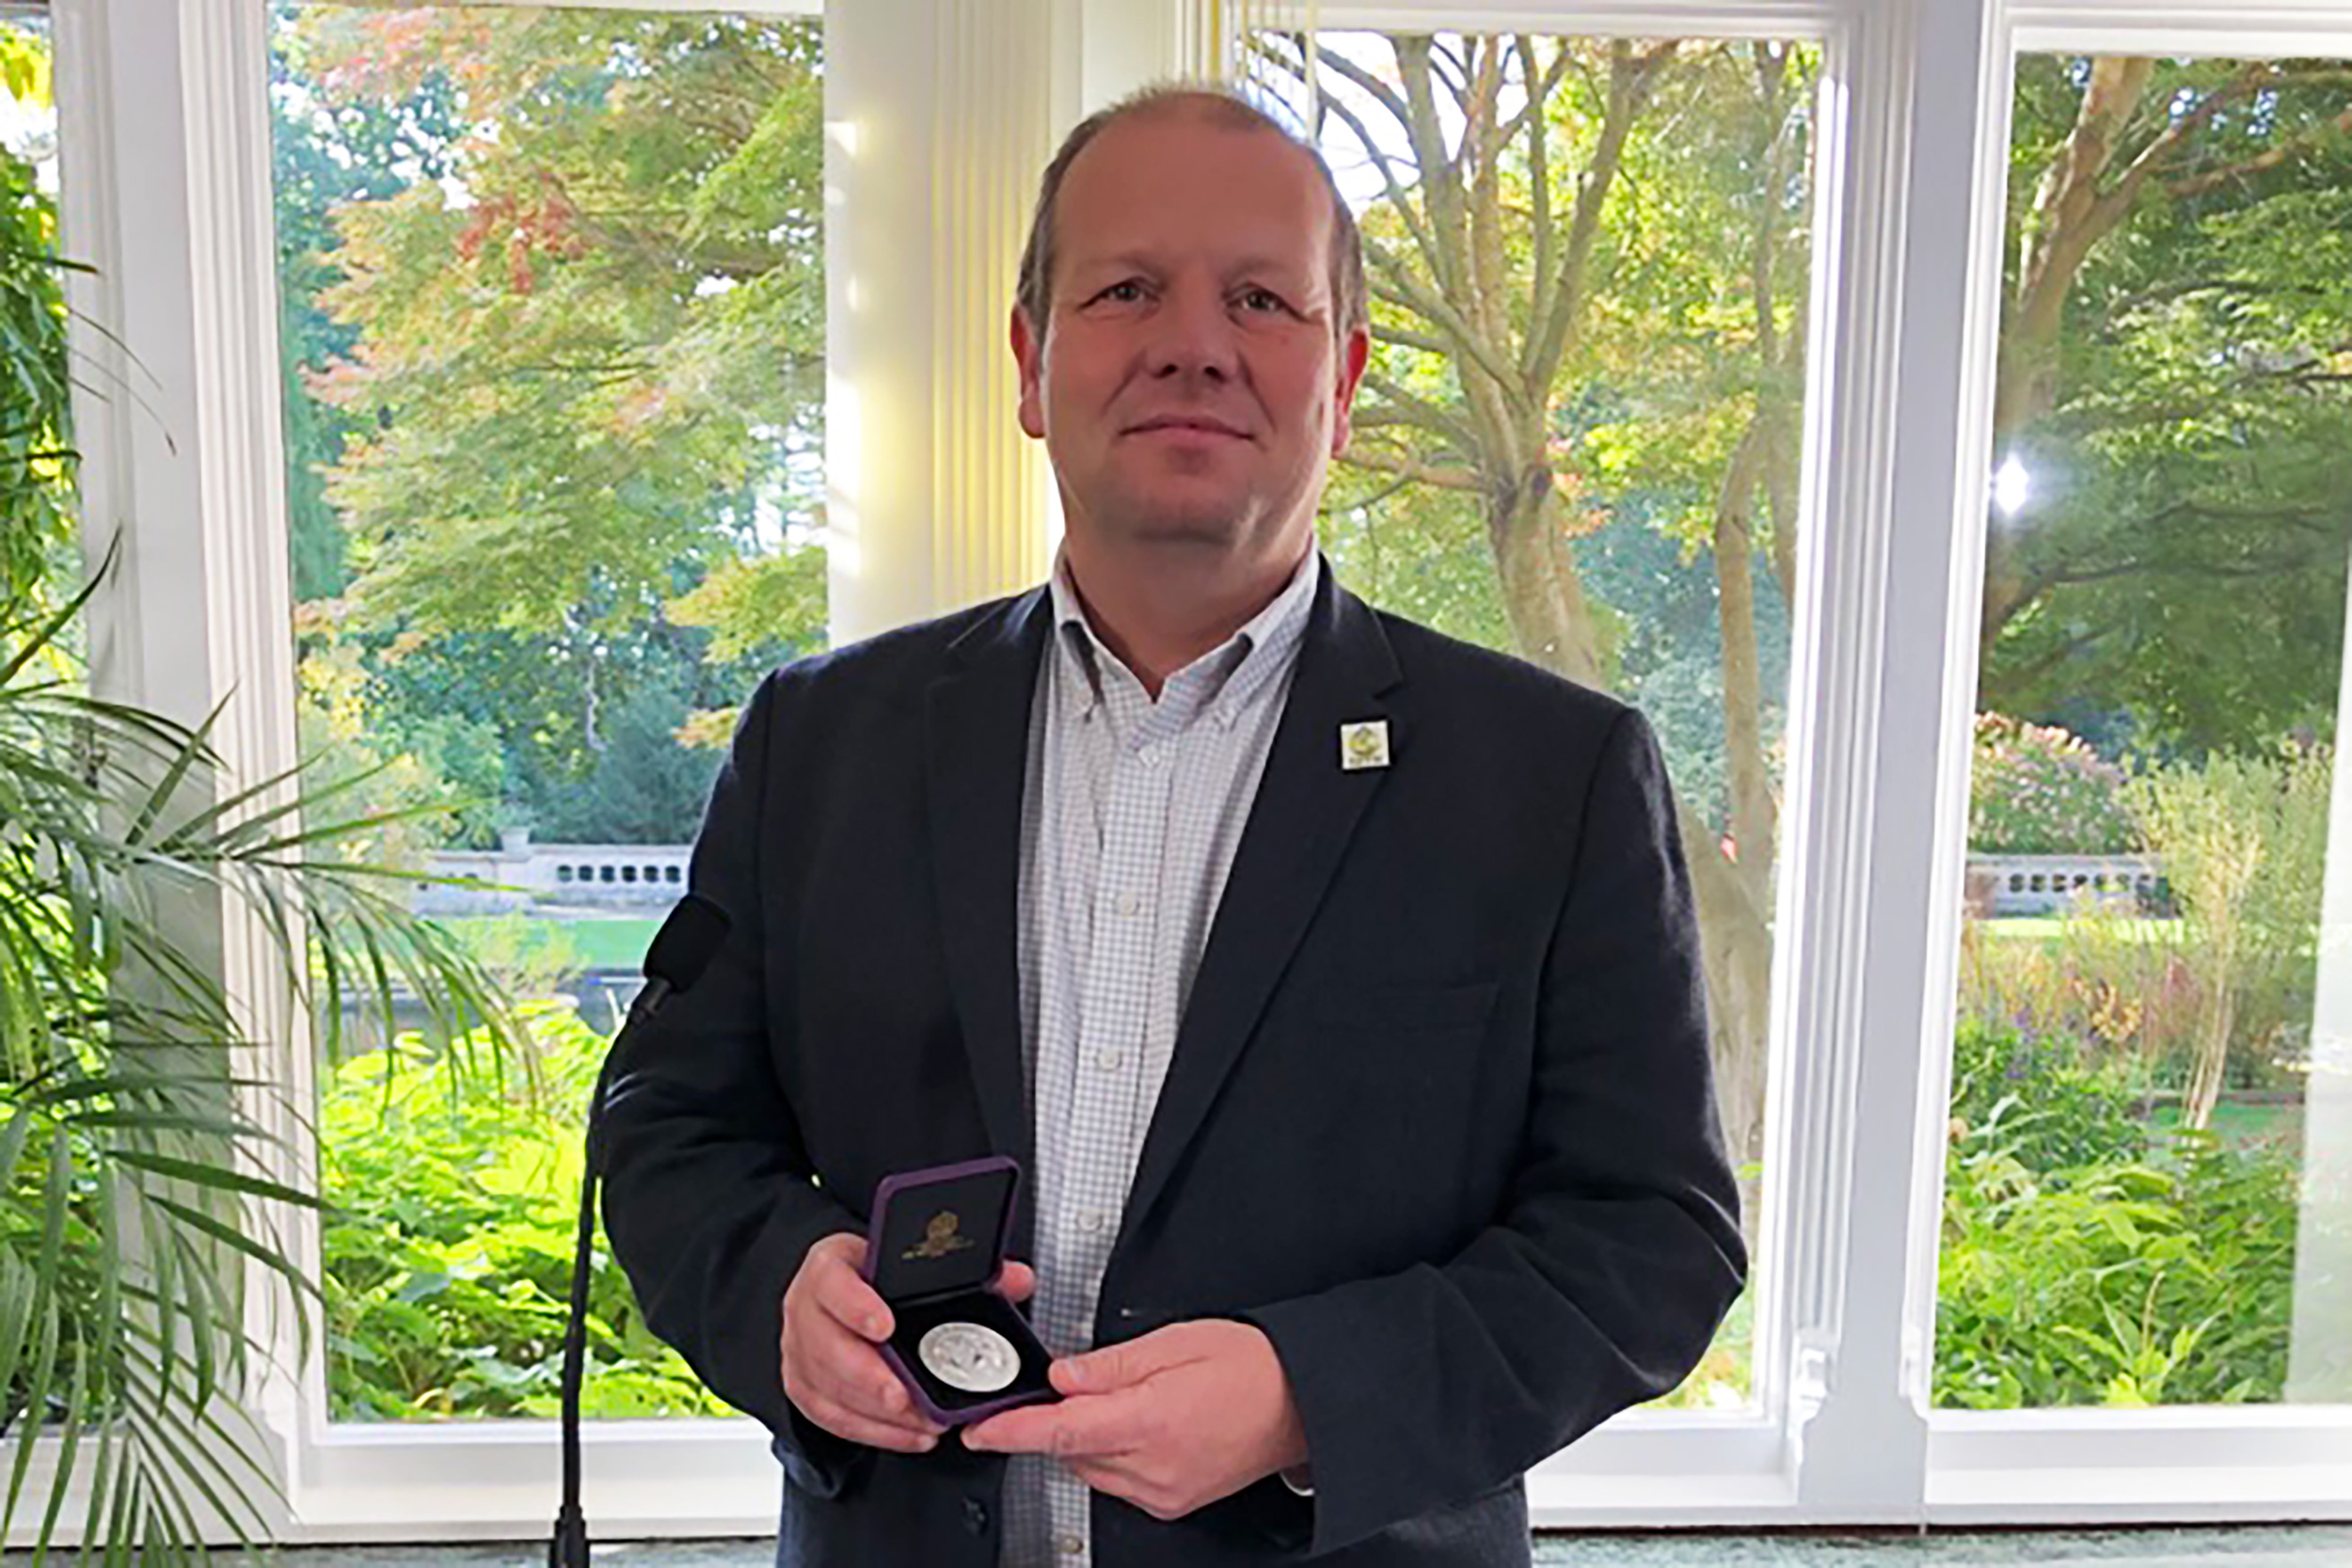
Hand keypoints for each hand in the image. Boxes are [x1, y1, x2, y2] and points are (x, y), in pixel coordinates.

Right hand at [779, 1231, 1036, 1454]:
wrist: (838, 1290)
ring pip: (828, 1388)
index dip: (856, 1305)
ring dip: (877, 1414)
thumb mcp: (910, 1262)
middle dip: (870, 1378)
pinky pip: (831, 1417)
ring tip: (921, 1423)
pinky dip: (871, 1432)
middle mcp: (805, 1308)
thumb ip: (965, 1270)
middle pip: (827, 1346)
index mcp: (830, 1267)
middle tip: (906, 1397)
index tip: (885, 1326)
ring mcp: (798, 1350)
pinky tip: (908, 1435)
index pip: (833, 1282)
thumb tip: (1016, 1279)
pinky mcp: (802, 1386)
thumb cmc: (877, 1277)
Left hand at [962, 1320, 1306, 1520]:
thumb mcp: (1177, 1342)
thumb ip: (1112, 1365)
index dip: (1012, 1431)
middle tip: (1074, 1384)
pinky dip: (1112, 1453)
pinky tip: (1140, 1424)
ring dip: (1088, 1436)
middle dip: (1060, 1418)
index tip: (979, 1428)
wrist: (1304, 1405)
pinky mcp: (1172, 1502)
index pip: (1061, 1432)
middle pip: (1072, 1450)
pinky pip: (1118, 1481)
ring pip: (1092, 1467)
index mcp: (1151, 1421)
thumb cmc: (1253, 1367)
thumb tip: (1063, 1377)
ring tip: (1126, 1398)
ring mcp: (1163, 1491)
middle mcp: (1154, 1467)